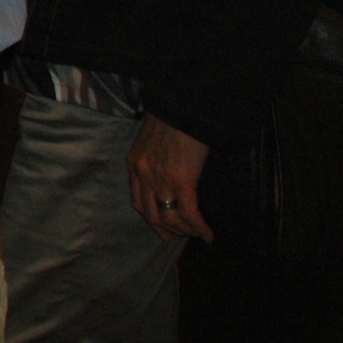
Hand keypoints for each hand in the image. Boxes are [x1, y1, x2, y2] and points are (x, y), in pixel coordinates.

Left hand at [128, 113, 213, 242]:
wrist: (183, 105)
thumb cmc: (171, 116)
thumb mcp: (151, 137)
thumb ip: (155, 155)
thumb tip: (169, 167)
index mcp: (134, 163)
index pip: (137, 201)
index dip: (151, 218)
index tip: (162, 227)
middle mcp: (143, 174)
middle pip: (151, 214)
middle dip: (166, 229)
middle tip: (179, 237)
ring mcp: (160, 179)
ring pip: (170, 218)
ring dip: (184, 230)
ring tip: (197, 234)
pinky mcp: (181, 180)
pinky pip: (189, 213)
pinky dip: (198, 227)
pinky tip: (208, 234)